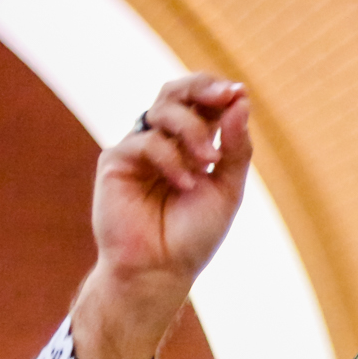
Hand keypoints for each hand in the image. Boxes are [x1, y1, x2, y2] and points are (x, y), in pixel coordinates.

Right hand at [92, 75, 251, 290]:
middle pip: (177, 93)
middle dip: (202, 88)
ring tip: (209, 161)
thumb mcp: (227, 189)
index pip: (201, 103)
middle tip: (225, 95)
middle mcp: (164, 141)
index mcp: (191, 145)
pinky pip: (146, 141)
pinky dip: (171, 159)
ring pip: (164, 110)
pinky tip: (184, 184)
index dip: (218, 92)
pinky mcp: (116, 161)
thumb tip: (241, 101)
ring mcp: (139, 149)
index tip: (239, 93)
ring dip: (193, 130)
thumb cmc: (194, 235)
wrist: (161, 270)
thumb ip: (236, 148)